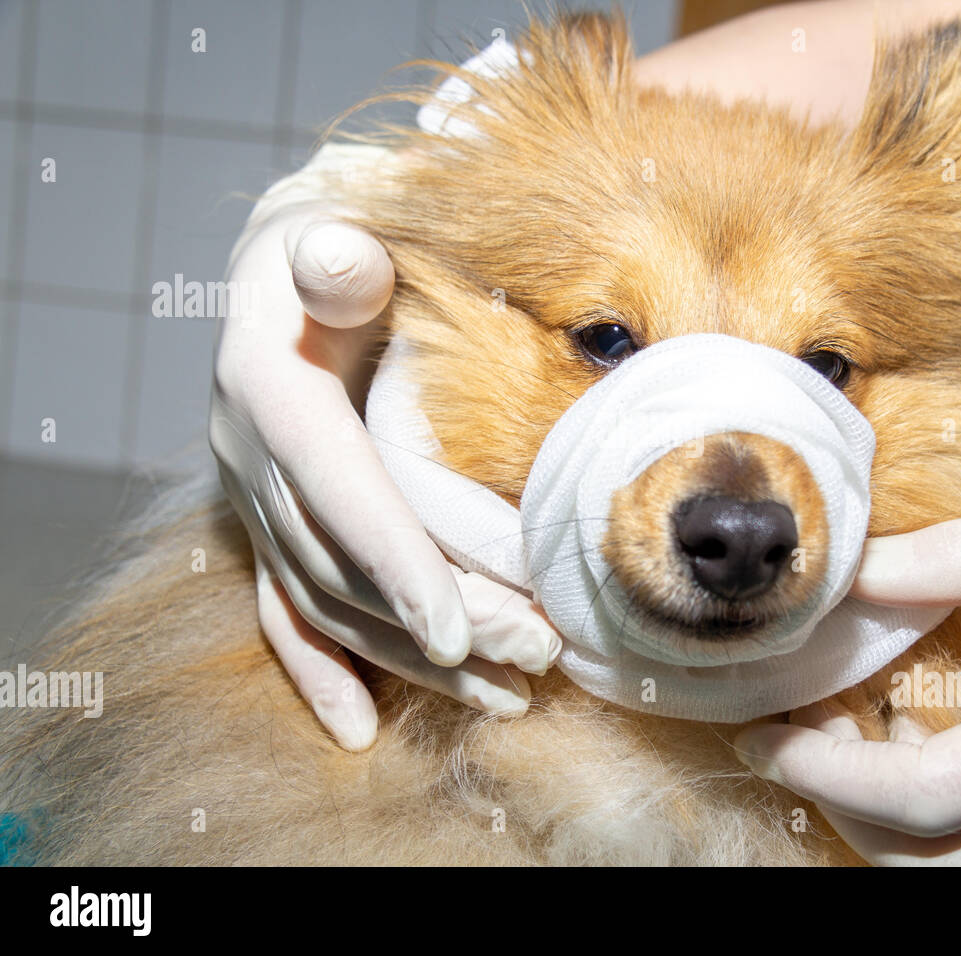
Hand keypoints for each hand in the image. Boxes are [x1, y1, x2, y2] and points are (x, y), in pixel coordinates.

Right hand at [211, 149, 559, 750]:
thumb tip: (337, 256)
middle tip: (530, 658)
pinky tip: (360, 726)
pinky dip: (319, 672)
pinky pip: (284, 614)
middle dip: (434, 625)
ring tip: (503, 696)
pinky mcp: (268, 529)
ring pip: (327, 603)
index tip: (456, 632)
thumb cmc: (345, 251)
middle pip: (341, 565)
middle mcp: (249, 455)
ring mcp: (255, 501)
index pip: (334, 487)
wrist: (295, 274)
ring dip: (408, 659)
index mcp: (267, 385)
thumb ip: (341, 259)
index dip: (393, 561)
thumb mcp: (338, 236)